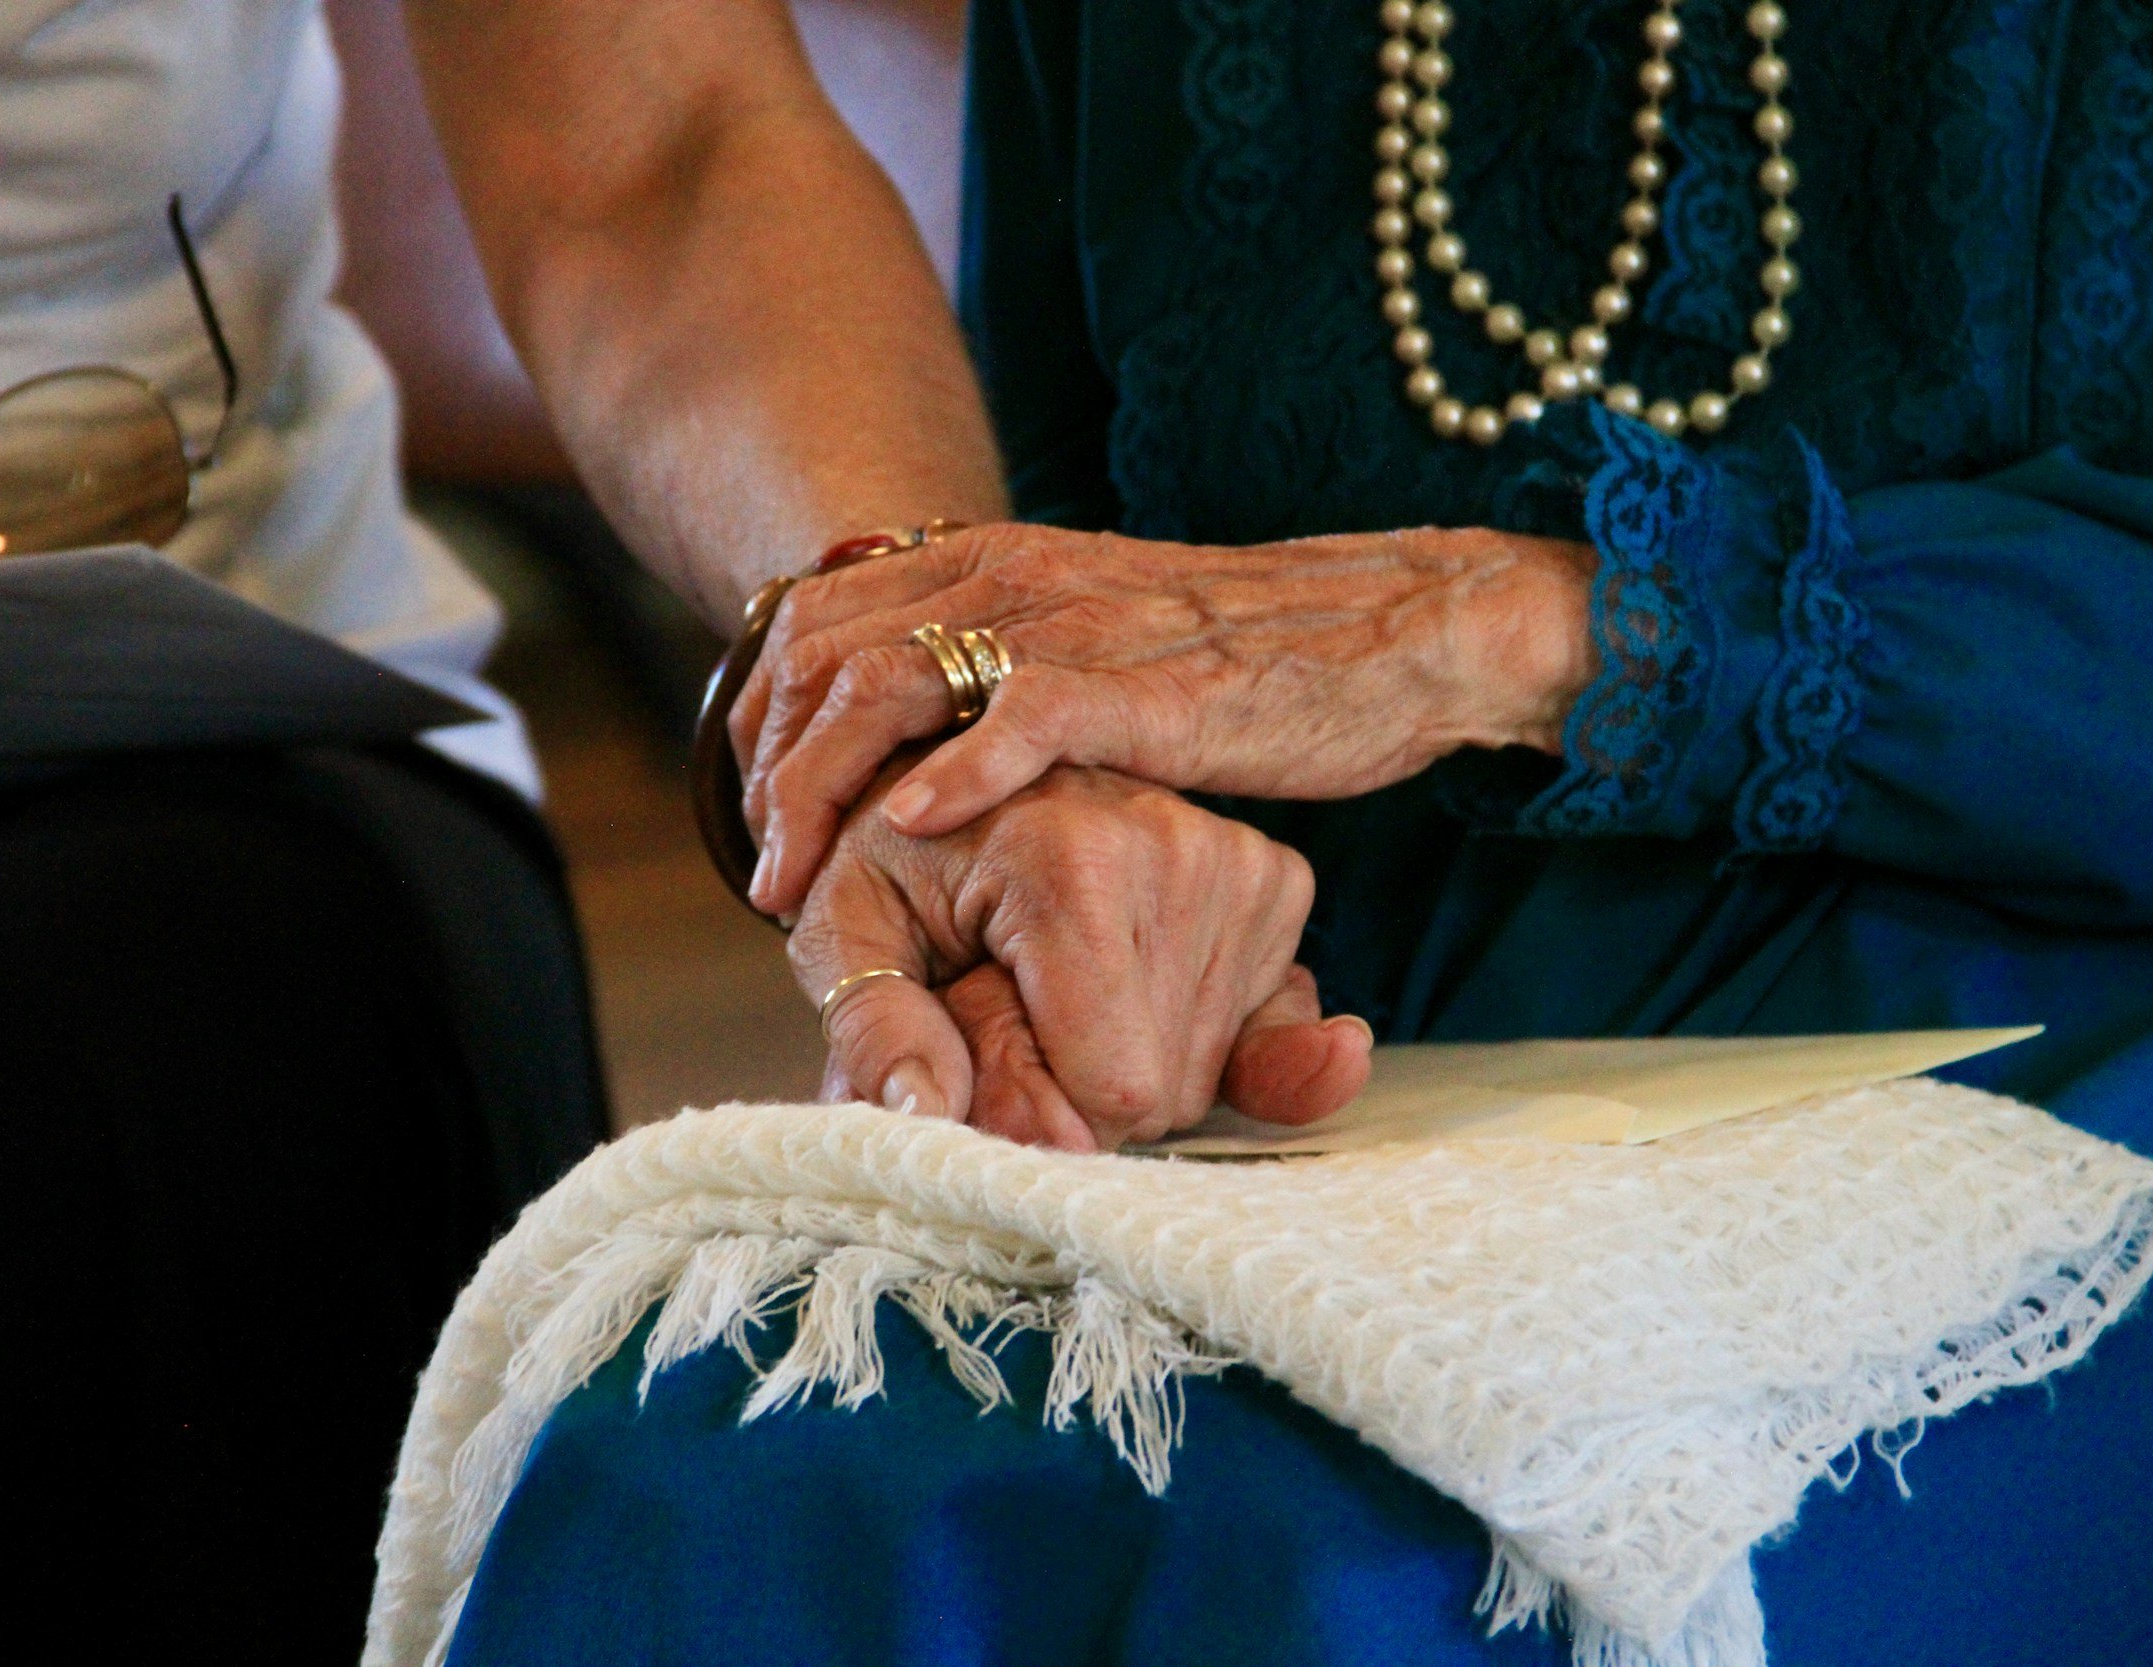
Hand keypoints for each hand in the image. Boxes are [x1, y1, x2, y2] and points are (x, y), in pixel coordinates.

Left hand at [737, 522, 1597, 913]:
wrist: (1398, 629)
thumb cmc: (1255, 657)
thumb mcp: (1103, 640)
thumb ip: (1012, 666)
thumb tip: (929, 742)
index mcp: (995, 560)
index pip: (814, 618)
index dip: (759, 719)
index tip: (754, 812)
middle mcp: (1014, 575)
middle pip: (819, 653)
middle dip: (765, 769)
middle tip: (762, 868)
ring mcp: (1072, 623)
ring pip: (885, 682)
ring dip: (820, 788)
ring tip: (798, 881)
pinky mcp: (1141, 684)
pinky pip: (1017, 717)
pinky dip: (949, 772)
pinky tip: (908, 828)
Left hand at [787, 763, 1373, 1151]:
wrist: (962, 760)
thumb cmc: (894, 856)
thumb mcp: (842, 933)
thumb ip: (876, 1028)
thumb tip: (929, 1113)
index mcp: (1069, 857)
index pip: (1117, 1087)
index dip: (1043, 1108)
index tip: (985, 1043)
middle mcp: (1175, 844)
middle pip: (1163, 1089)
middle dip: (1081, 1086)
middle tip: (1014, 1005)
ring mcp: (1240, 858)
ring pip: (1206, 1070)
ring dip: (1128, 1057)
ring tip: (1058, 980)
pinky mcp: (1276, 878)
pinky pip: (1258, 1030)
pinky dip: (1188, 1032)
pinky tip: (1126, 986)